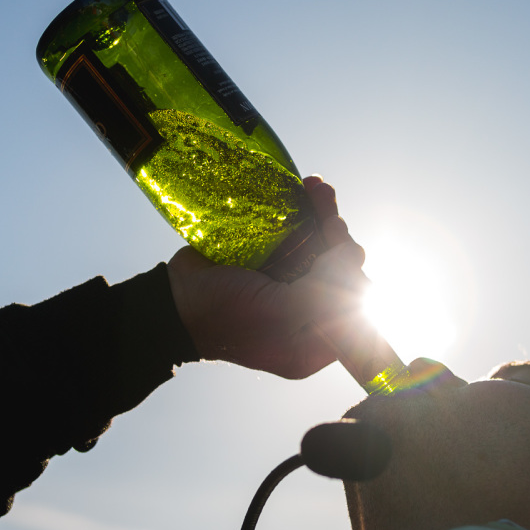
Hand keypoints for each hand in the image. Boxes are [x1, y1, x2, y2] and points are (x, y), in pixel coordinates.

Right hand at [166, 176, 366, 378]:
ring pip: (325, 248)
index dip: (353, 277)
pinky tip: (312, 188)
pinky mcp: (278, 260)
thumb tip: (354, 256)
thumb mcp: (278, 312)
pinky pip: (303, 234)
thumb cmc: (223, 314)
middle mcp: (310, 314)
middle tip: (330, 222)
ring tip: (320, 190)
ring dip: (327, 216)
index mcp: (314, 342)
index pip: (355, 308)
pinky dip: (311, 210)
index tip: (341, 253)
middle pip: (342, 274)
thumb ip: (321, 293)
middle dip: (340, 241)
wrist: (174, 298)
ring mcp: (293, 285)